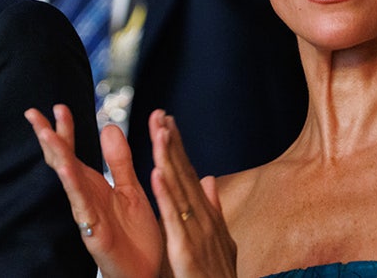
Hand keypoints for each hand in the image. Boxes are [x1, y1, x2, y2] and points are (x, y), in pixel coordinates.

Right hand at [25, 104, 161, 277]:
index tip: (58, 106)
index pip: (73, 151)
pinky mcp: (94, 231)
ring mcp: (86, 213)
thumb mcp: (130, 189)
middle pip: (62, 161)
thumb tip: (109, 126)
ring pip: (67, 180)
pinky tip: (66, 169)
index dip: (65, 130)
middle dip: (48, 137)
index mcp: (94, 184)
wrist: (149, 272)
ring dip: (57, 156)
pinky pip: (82, 205)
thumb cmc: (137, 236)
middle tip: (33, 113)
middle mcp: (86, 196)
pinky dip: (73, 186)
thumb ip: (120, 161)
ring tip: (46, 134)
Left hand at [149, 111, 237, 276]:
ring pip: (179, 191)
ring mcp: (197, 234)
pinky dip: (166, 197)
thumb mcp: (220, 240)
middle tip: (160, 114)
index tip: (166, 120)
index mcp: (206, 216)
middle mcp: (204, 219)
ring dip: (169, 160)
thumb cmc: (218, 276)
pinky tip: (156, 174)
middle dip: (173, 143)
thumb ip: (214, 208)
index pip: (189, 173)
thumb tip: (210, 178)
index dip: (178, 147)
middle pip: (184, 174)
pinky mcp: (186, 251)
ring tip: (159, 132)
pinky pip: (173, 220)